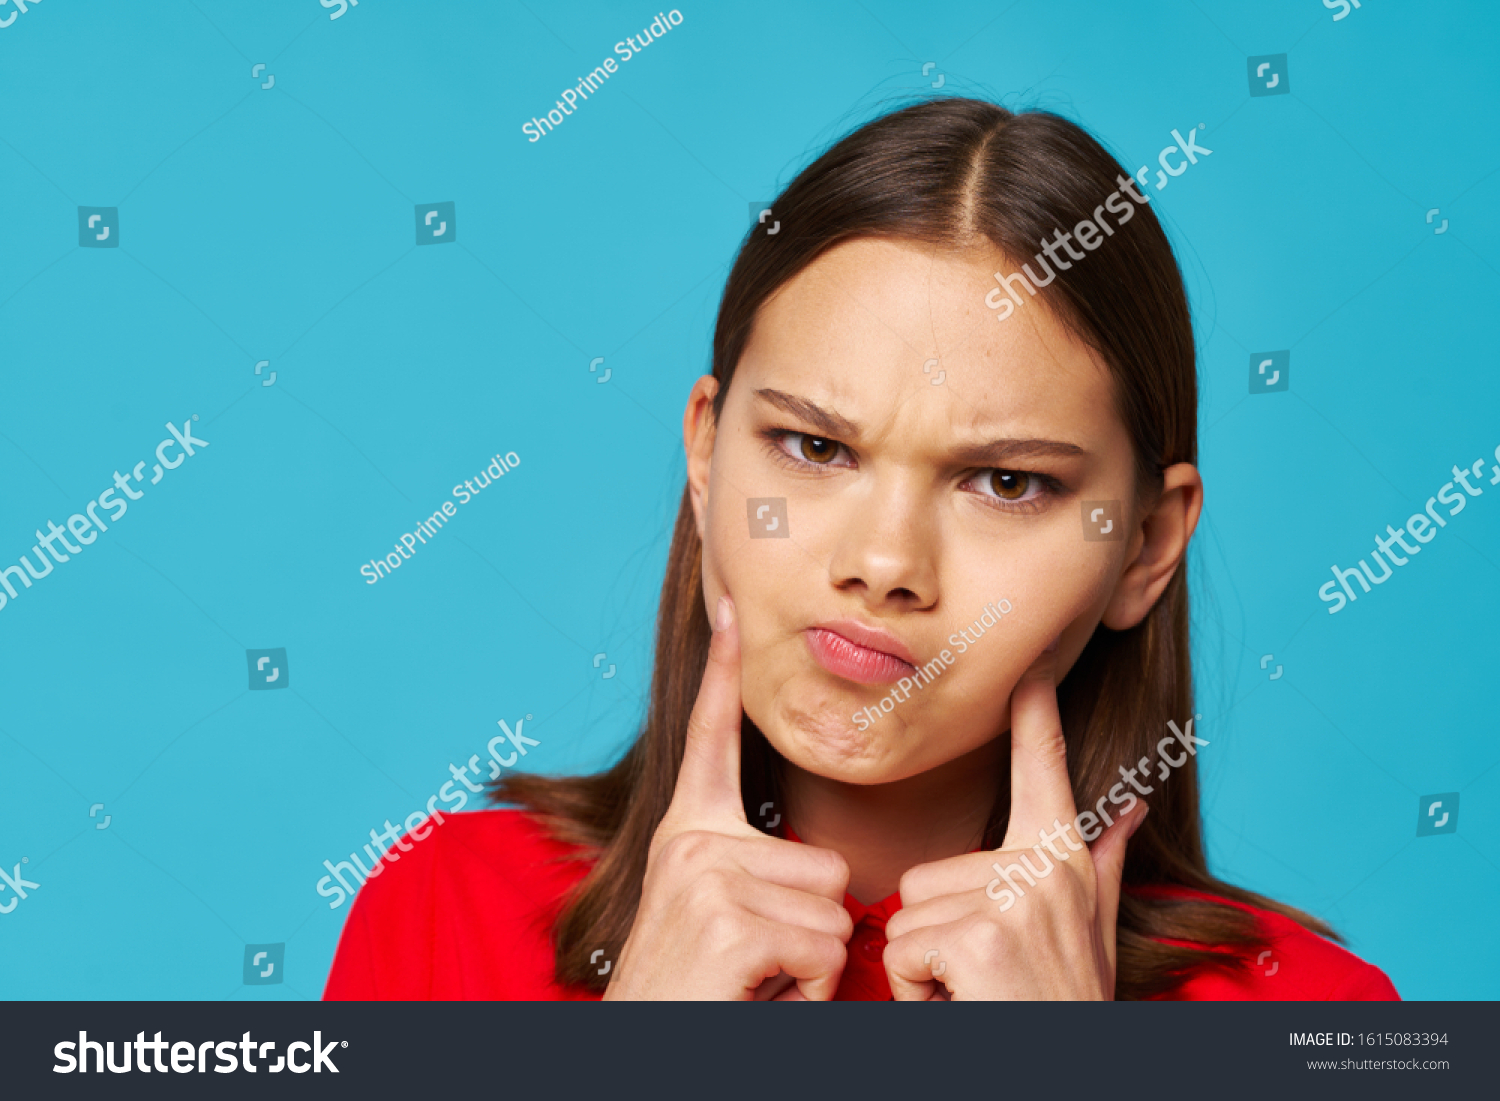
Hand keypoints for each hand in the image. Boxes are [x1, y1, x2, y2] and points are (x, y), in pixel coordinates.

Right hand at [604, 596, 853, 999]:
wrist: (647, 1051)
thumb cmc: (699, 998)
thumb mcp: (721, 920)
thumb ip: (757, 877)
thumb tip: (828, 872)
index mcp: (688, 834)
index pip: (711, 737)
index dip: (722, 671)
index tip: (731, 603)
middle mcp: (690, 841)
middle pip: (826, 863)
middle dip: (812, 932)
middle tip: (758, 968)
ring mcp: (705, 874)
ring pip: (833, 909)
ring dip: (812, 966)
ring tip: (755, 984)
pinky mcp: (727, 915)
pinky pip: (826, 946)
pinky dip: (811, 991)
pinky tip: (757, 997)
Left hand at [881, 642, 1147, 999]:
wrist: (1068, 1076)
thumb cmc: (1063, 1005)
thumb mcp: (1091, 933)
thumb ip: (1102, 862)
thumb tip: (1130, 803)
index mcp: (1062, 860)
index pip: (1045, 769)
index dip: (1036, 712)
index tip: (1030, 658)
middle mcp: (1045, 868)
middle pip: (925, 874)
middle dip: (935, 940)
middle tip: (981, 981)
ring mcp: (1014, 900)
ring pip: (907, 916)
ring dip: (924, 972)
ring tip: (974, 996)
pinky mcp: (982, 936)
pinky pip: (903, 951)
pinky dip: (917, 996)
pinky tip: (963, 1009)